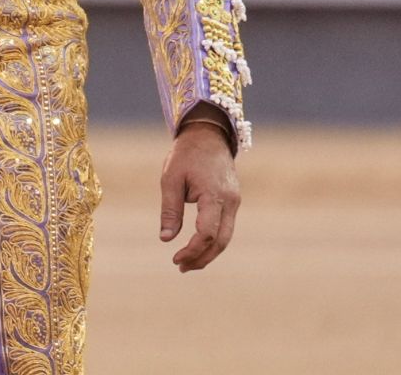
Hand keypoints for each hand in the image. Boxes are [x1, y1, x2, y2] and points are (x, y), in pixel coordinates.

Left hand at [158, 119, 239, 271]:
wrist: (209, 134)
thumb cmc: (186, 154)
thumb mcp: (171, 178)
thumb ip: (170, 210)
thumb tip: (166, 239)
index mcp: (214, 194)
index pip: (206, 232)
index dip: (192, 250)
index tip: (175, 258)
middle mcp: (230, 201)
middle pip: (220, 241)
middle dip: (202, 258)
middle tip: (181, 267)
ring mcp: (234, 201)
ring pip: (226, 237)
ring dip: (208, 253)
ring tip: (188, 263)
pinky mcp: (233, 201)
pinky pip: (226, 227)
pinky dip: (213, 240)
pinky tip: (198, 247)